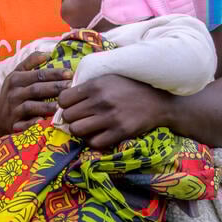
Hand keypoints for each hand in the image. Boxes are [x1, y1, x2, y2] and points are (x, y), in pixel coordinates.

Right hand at [0, 52, 71, 140]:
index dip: (54, 74)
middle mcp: (14, 93)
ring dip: (47, 106)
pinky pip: (24, 124)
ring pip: (31, 106)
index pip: (37, 75)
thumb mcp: (16, 75)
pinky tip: (43, 121)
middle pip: (36, 89)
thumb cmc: (12, 93)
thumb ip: (30, 62)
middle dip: (55, 88)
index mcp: (15, 78)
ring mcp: (13, 109)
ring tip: (62, 105)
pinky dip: (32, 122)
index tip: (69, 73)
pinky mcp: (13, 124)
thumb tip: (47, 53)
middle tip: (71, 86)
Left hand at [57, 74, 172, 149]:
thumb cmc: (129, 88)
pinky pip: (94, 142)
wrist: (158, 101)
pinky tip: (99, 135)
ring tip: (87, 127)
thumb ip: (87, 86)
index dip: (65, 105)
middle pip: (68, 116)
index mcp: (95, 85)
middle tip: (80, 118)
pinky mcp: (120, 132)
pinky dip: (93, 141)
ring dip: (79, 130)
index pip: (63, 99)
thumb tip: (65, 96)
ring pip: (77, 130)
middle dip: (71, 118)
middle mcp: (100, 101)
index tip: (72, 106)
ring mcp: (110, 117)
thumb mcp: (107, 78)